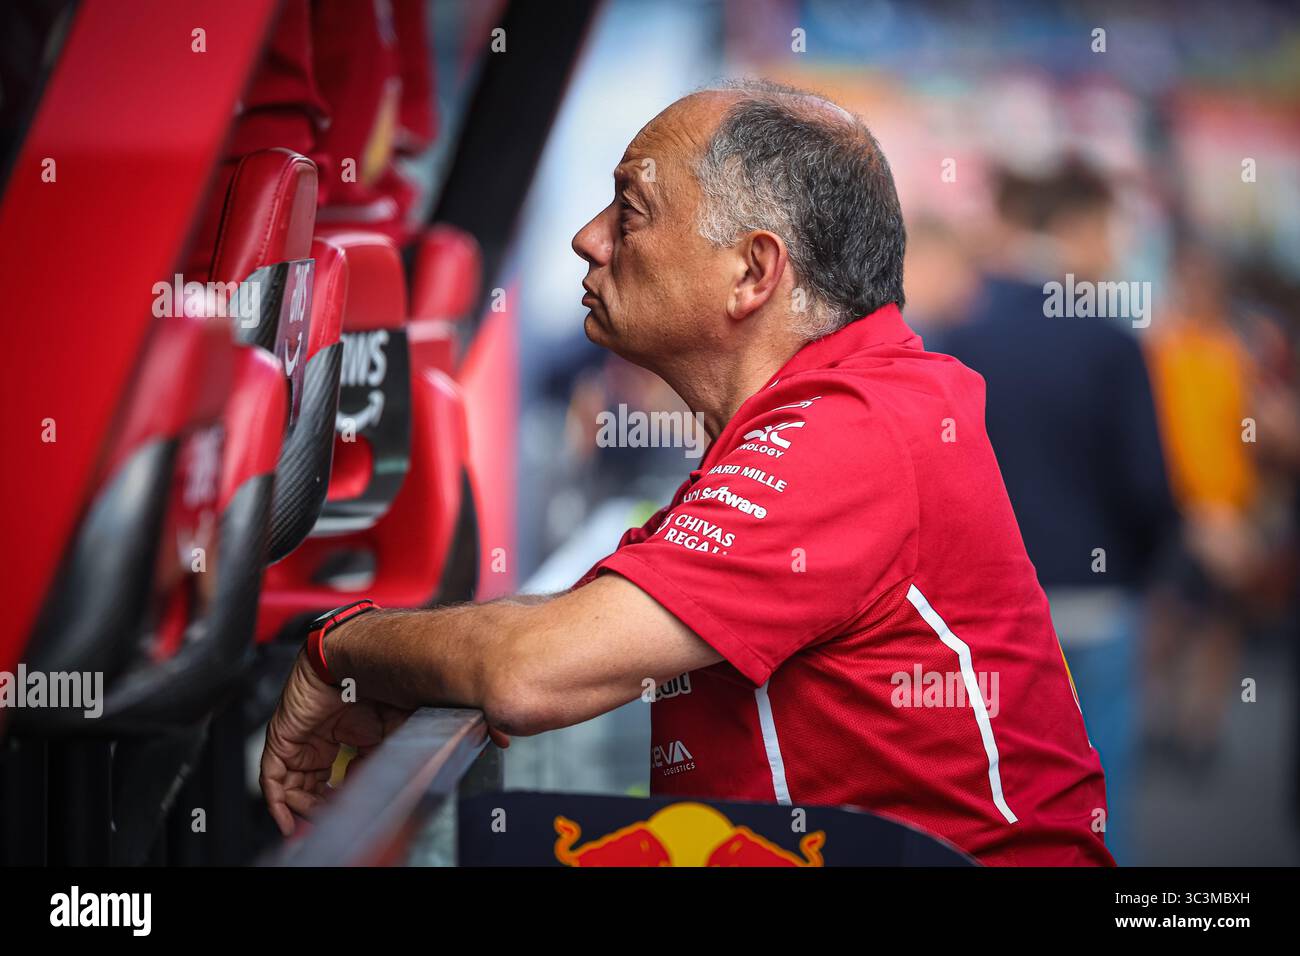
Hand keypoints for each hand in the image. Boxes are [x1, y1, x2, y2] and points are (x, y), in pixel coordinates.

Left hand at [259, 650, 410, 836]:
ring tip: (314, 821)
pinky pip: (271, 775)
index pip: (333, 776)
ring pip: (289, 783)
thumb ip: (379, 761)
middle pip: (308, 783)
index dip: (338, 799)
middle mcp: (319, 736)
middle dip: (317, 807)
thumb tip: (369, 790)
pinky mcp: (282, 735)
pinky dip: (276, 801)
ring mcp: (298, 735)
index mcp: (344, 733)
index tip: (346, 814)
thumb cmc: (385, 682)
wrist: (368, 657)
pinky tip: (288, 819)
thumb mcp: (391, 733)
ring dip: (299, 808)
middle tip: (329, 821)